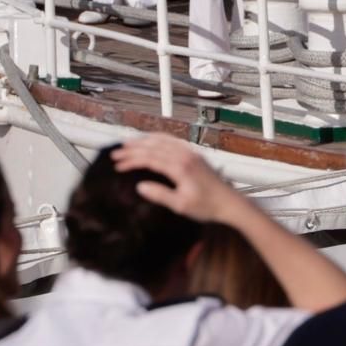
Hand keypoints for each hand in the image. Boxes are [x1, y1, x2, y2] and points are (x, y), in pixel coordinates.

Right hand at [111, 135, 246, 225]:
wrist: (229, 203)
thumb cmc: (207, 207)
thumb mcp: (181, 206)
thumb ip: (160, 195)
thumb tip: (140, 186)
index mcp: (180, 167)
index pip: (150, 159)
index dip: (131, 161)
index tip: (117, 165)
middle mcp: (185, 156)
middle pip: (154, 147)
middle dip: (133, 149)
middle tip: (116, 153)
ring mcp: (191, 153)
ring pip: (163, 141)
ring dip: (144, 141)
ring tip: (128, 144)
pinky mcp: (195, 155)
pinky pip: (173, 141)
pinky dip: (159, 138)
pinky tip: (152, 141)